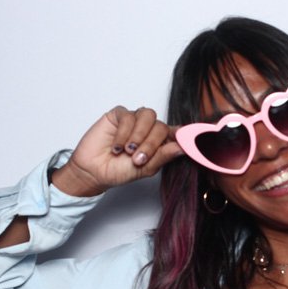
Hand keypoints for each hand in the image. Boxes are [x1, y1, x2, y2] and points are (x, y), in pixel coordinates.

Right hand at [51, 106, 182, 196]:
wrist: (94, 172)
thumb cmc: (119, 171)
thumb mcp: (146, 168)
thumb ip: (164, 156)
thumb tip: (184, 146)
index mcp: (160, 142)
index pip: (177, 133)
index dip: (185, 134)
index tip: (193, 138)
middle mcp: (149, 129)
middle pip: (162, 126)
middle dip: (151, 144)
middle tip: (138, 158)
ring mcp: (135, 120)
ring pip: (148, 116)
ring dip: (139, 135)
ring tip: (128, 151)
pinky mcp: (119, 115)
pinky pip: (128, 116)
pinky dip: (124, 133)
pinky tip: (117, 147)